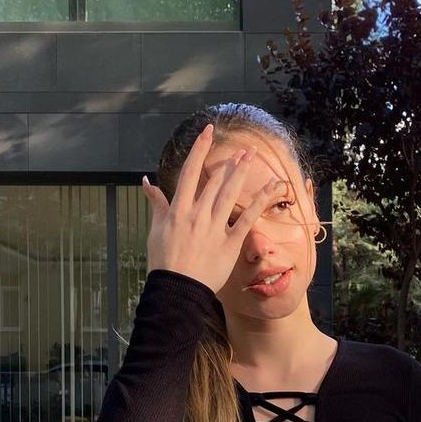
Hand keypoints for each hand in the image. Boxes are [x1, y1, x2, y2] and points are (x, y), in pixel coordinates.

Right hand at [140, 124, 284, 294]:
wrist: (177, 290)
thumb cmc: (164, 262)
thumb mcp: (156, 231)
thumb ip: (156, 204)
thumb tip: (147, 183)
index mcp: (178, 210)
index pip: (189, 172)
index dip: (199, 149)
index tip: (208, 132)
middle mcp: (197, 214)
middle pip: (215, 180)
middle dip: (230, 162)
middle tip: (244, 150)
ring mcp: (214, 227)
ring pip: (230, 193)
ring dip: (242, 172)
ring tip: (252, 156)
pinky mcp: (230, 242)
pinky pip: (247, 218)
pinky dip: (261, 201)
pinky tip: (273, 188)